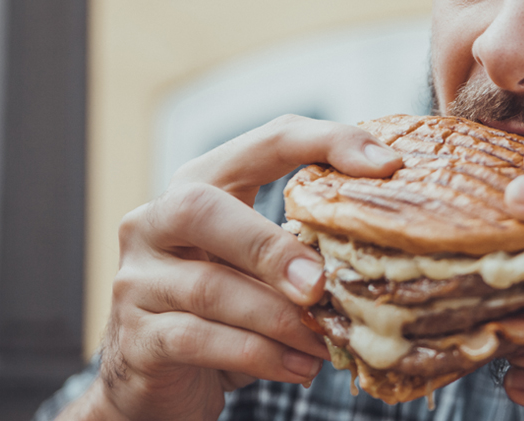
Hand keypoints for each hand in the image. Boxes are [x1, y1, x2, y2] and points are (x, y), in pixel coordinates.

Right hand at [63, 115, 401, 420]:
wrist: (161, 385)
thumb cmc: (226, 310)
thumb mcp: (262, 266)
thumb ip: (301, 242)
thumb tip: (385, 234)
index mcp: (199, 183)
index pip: (267, 139)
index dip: (327, 142)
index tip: (387, 165)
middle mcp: (154, 222)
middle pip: (203, 208)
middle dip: (271, 245)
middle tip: (321, 283)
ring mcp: (137, 280)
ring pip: (210, 287)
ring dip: (281, 318)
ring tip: (328, 342)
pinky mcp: (137, 339)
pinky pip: (202, 340)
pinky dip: (263, 355)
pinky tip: (302, 366)